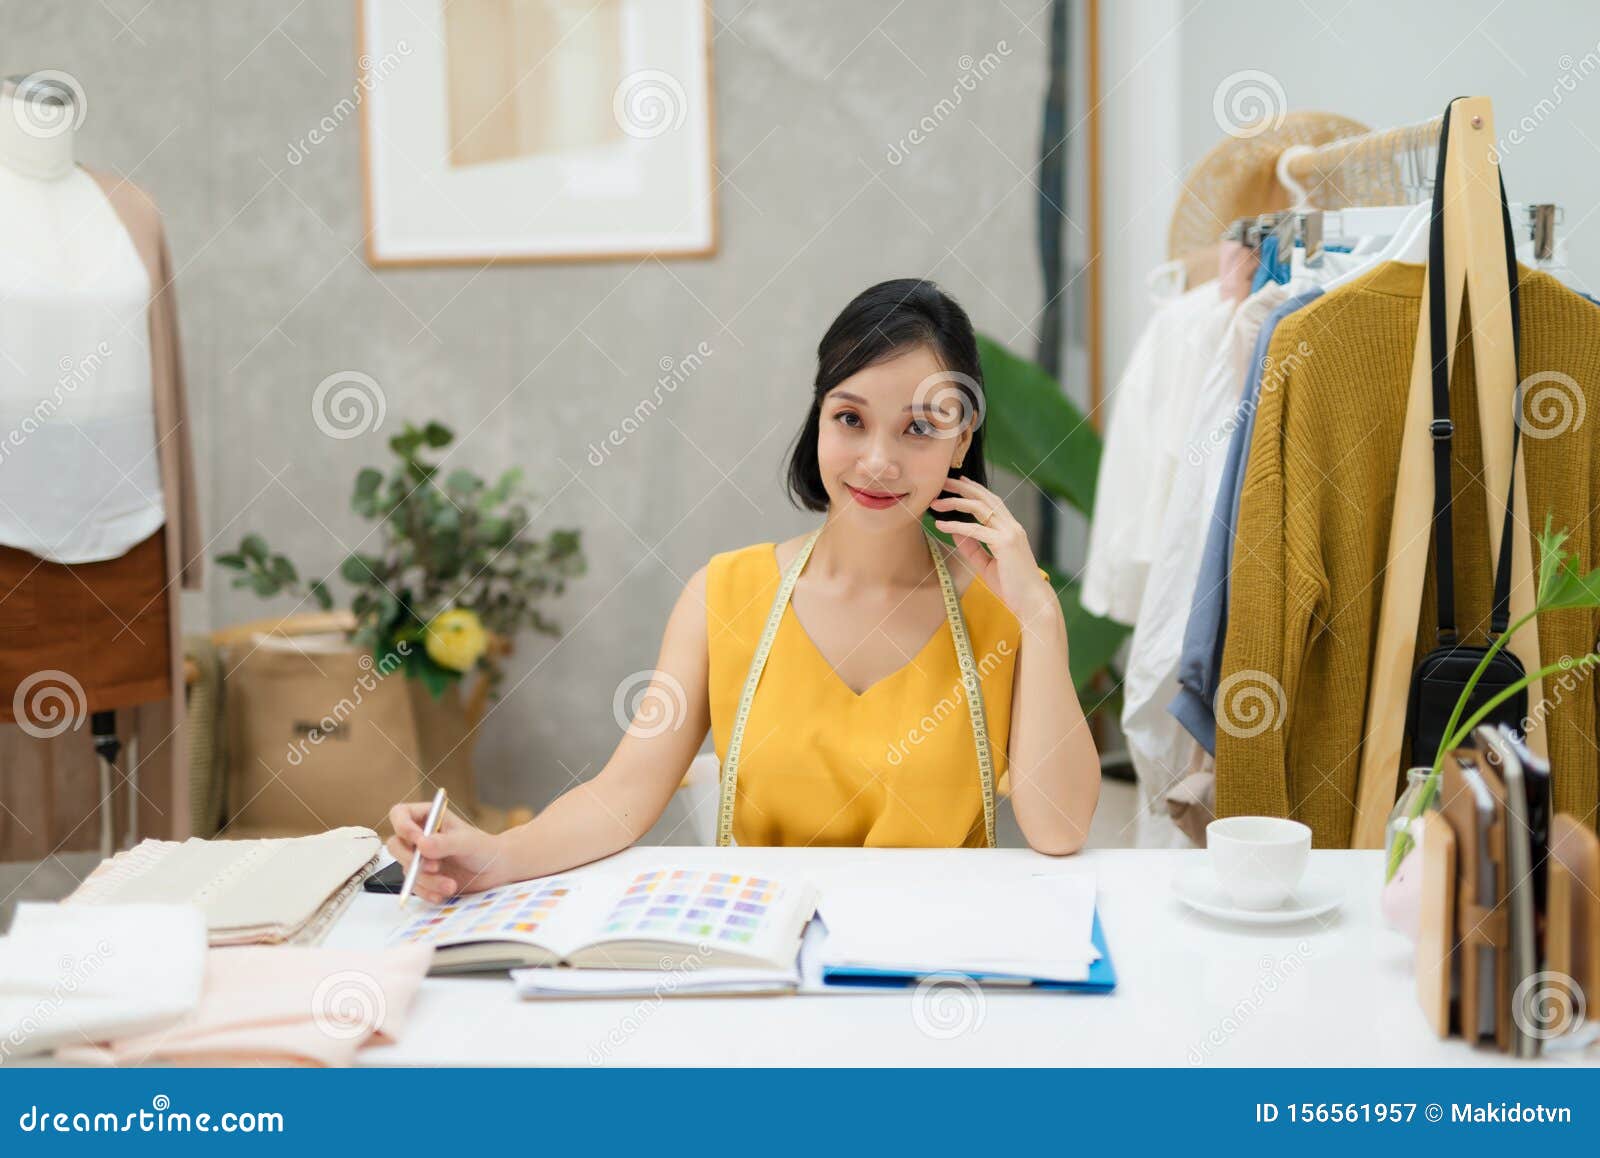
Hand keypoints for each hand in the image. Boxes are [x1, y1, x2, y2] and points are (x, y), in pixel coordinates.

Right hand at [385, 800, 506, 903]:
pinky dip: (427, 892)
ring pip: (407, 869)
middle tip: (434, 867)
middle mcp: (419, 837)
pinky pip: (414, 886)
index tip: (418, 840)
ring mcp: (418, 858)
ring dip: (427, 880)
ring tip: (451, 885)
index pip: (400, 814)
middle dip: (411, 859)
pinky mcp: (422, 877)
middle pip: (395, 845)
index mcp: (428, 817)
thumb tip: (421, 845)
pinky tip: (442, 894)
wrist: (495, 871)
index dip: (402, 826)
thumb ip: (444, 842)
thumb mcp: (467, 842)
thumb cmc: (483, 848)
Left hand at [930, 476, 1057, 624]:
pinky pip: (976, 530)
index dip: (975, 489)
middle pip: (985, 498)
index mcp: (1011, 529)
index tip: (958, 482)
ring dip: (956, 501)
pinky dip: (956, 525)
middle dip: (963, 487)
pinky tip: (941, 524)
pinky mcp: (1005, 544)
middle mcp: (1012, 526)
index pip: (992, 501)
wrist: (1032, 603)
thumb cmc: (1012, 587)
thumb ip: (971, 547)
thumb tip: (954, 530)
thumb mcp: (986, 564)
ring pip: (980, 508)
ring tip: (936, 502)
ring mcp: (1010, 533)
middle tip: (942, 481)